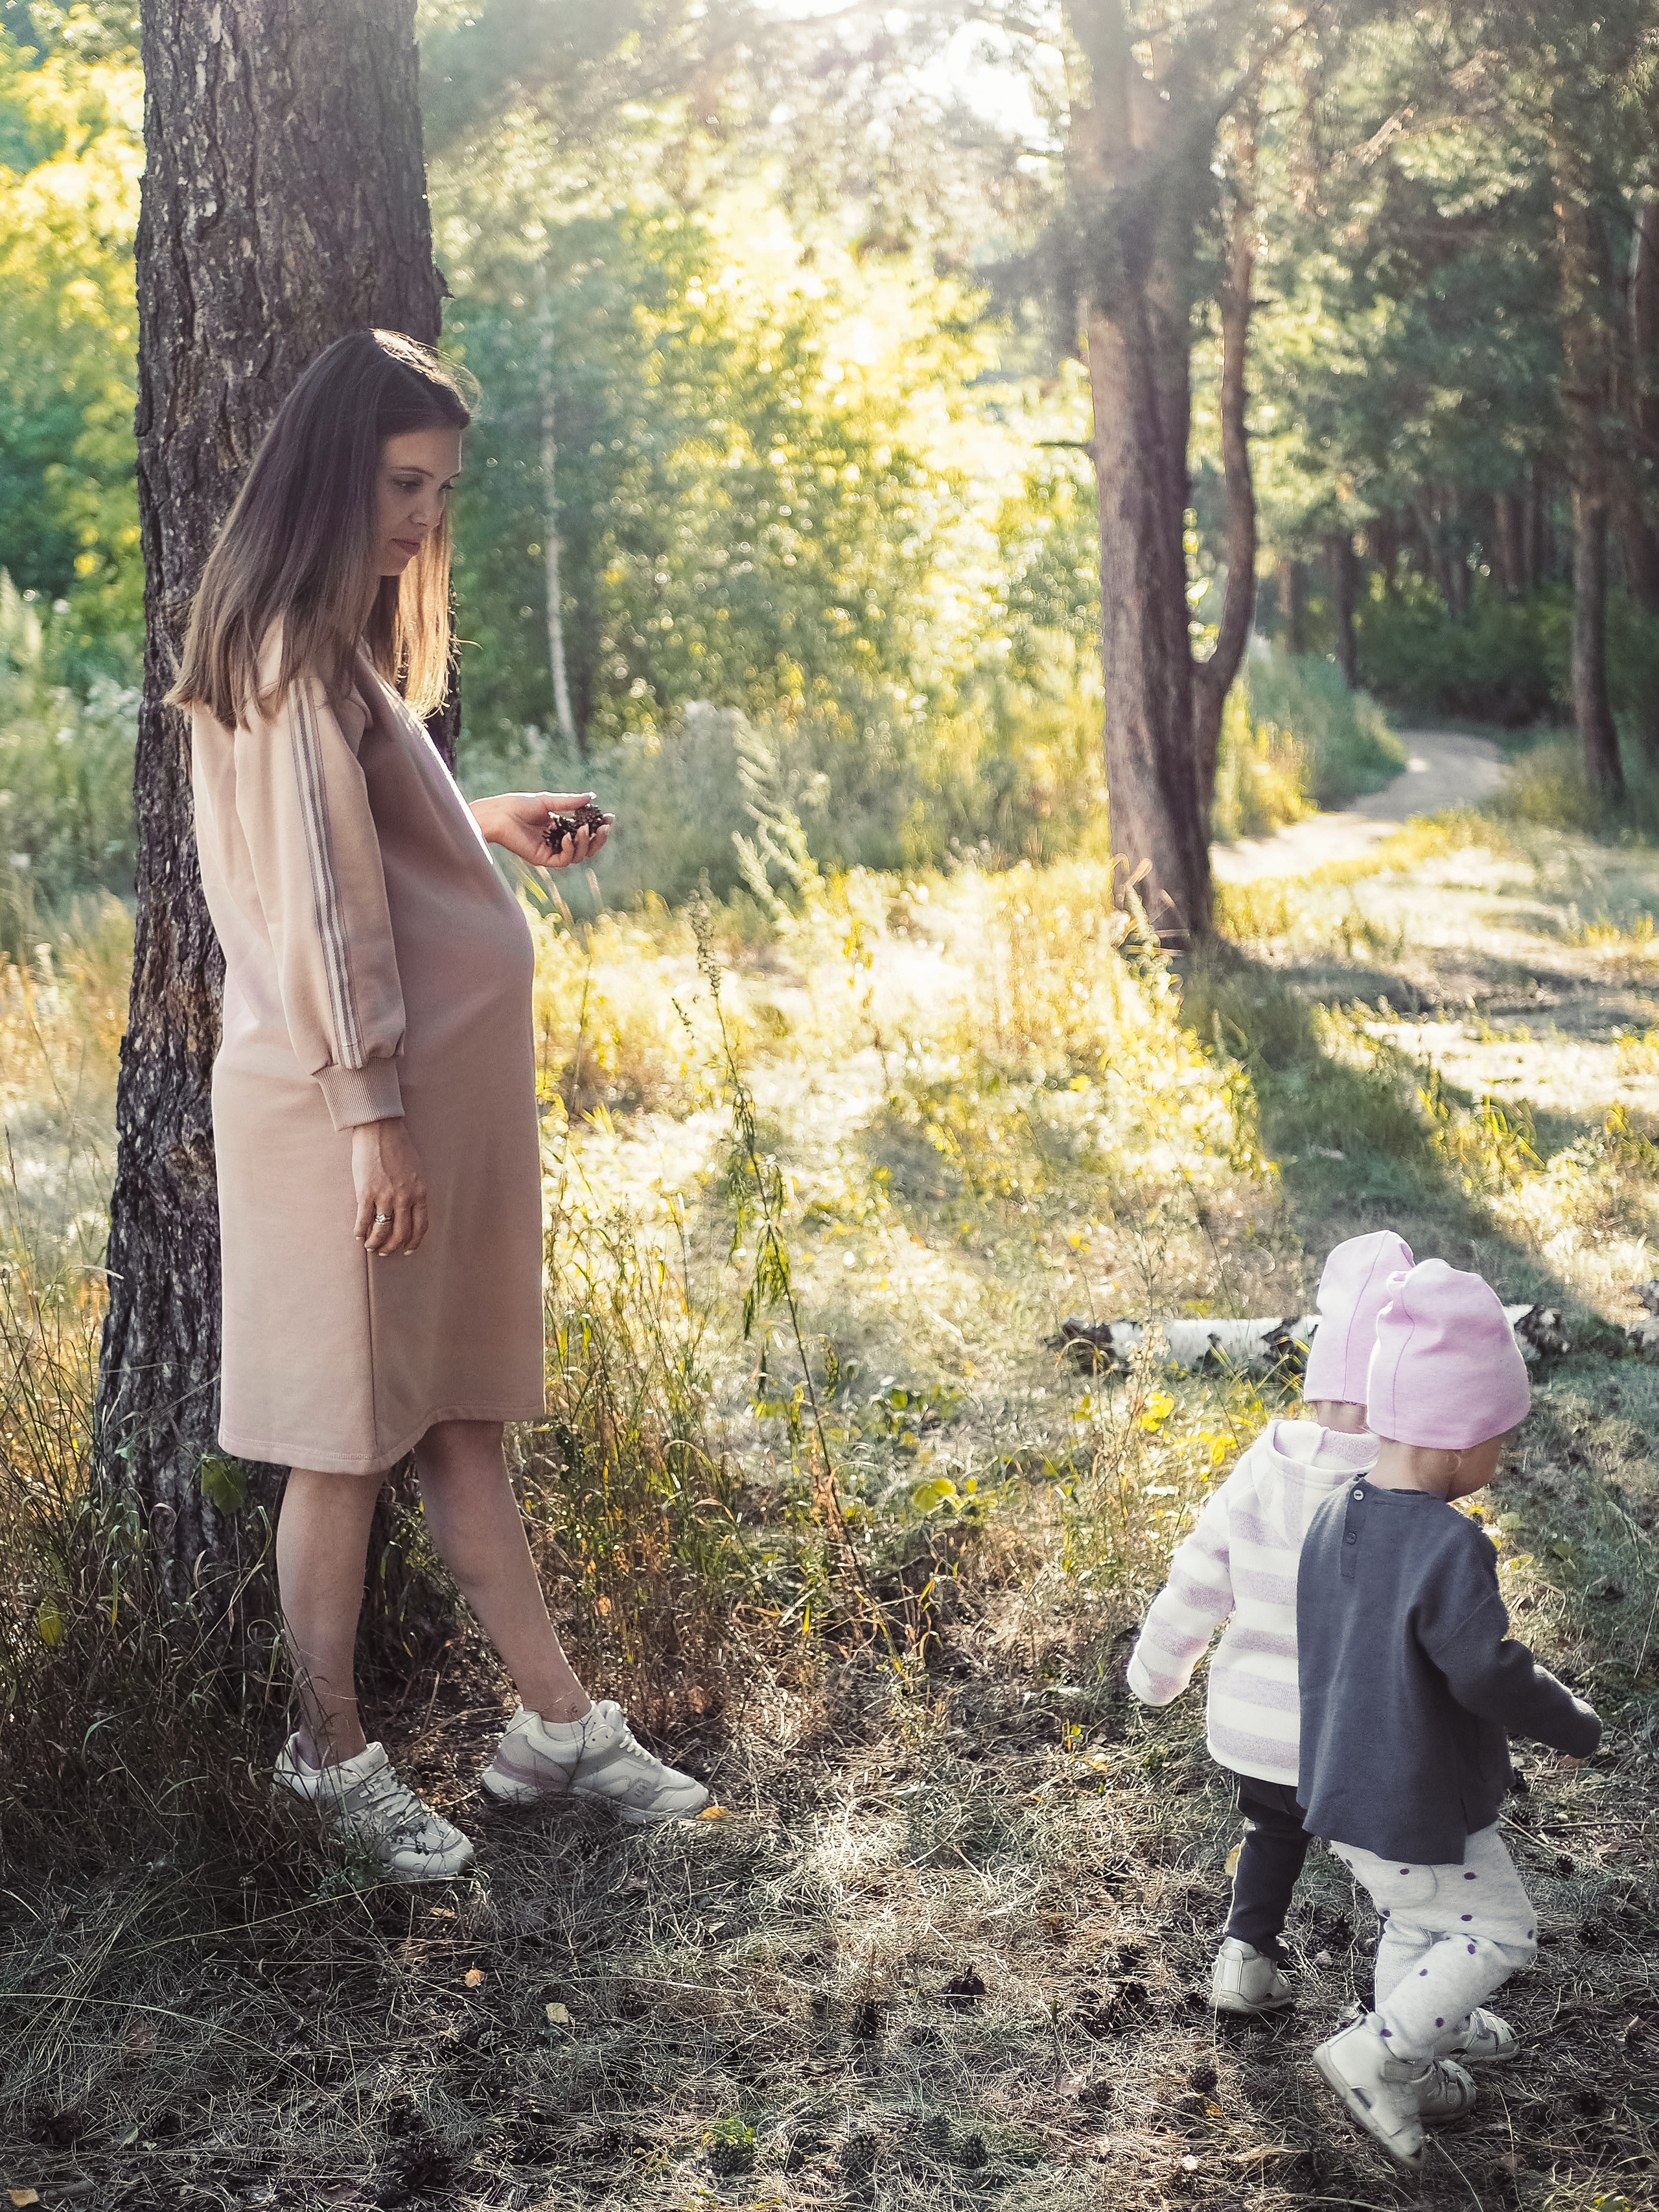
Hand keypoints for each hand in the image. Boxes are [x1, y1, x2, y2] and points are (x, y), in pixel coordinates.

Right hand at [352, 1118, 428, 1254]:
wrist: (380, 1130)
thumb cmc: (399, 1147)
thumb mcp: (416, 1171)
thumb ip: (415, 1191)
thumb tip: (409, 1210)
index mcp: (420, 1192)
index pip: (420, 1227)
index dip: (413, 1243)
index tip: (407, 1250)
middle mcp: (404, 1198)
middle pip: (400, 1233)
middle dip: (392, 1246)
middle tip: (385, 1251)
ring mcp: (385, 1196)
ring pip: (381, 1231)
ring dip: (375, 1243)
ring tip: (370, 1246)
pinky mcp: (365, 1193)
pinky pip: (363, 1221)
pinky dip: (360, 1232)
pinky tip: (358, 1235)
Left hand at [470, 791, 610, 867]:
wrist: (498, 815)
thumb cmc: (517, 805)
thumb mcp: (548, 800)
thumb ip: (570, 802)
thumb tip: (592, 796)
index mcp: (558, 826)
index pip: (583, 831)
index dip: (597, 827)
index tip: (609, 818)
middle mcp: (556, 840)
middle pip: (585, 847)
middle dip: (597, 839)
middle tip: (604, 828)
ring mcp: (550, 851)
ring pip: (578, 856)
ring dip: (584, 844)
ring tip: (583, 830)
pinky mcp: (542, 859)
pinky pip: (563, 860)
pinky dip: (569, 850)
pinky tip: (567, 838)